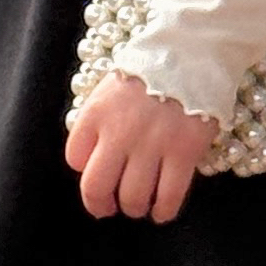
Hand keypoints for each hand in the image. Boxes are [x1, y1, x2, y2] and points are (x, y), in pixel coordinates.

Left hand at [65, 72, 216, 223]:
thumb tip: (91, 161)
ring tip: (139, 206)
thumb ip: (97, 122)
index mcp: (95, 113)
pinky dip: (163, 211)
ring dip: (133, 208)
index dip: (84, 172)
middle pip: (97, 186)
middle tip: (108, 208)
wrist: (191, 54)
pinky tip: (161, 211)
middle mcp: (119, 132)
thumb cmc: (149, 73)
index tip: (96, 175)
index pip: (75, 158)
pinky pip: (170, 196)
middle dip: (100, 204)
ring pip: (133, 197)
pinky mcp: (184, 152)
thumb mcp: (109, 90)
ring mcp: (152, 144)